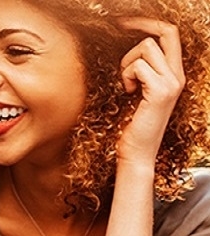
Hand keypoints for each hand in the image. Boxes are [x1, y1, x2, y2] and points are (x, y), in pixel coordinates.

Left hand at [117, 17, 185, 168]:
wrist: (135, 153)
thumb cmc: (130, 127)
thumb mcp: (135, 93)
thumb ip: (138, 72)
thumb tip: (125, 50)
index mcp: (173, 74)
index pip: (169, 34)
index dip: (149, 23)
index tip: (126, 21)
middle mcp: (177, 75)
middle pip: (164, 33)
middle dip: (139, 27)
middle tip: (118, 28)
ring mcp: (172, 82)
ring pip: (145, 48)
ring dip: (127, 64)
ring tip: (126, 85)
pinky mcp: (161, 91)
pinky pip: (138, 66)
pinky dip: (126, 76)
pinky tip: (128, 93)